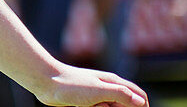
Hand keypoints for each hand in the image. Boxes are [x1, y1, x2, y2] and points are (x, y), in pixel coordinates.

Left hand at [33, 62, 147, 106]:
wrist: (45, 82)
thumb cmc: (72, 85)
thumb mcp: (99, 91)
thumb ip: (121, 94)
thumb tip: (141, 101)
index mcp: (114, 82)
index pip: (138, 95)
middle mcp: (107, 87)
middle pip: (124, 105)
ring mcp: (96, 94)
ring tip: (91, 106)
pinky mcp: (86, 100)